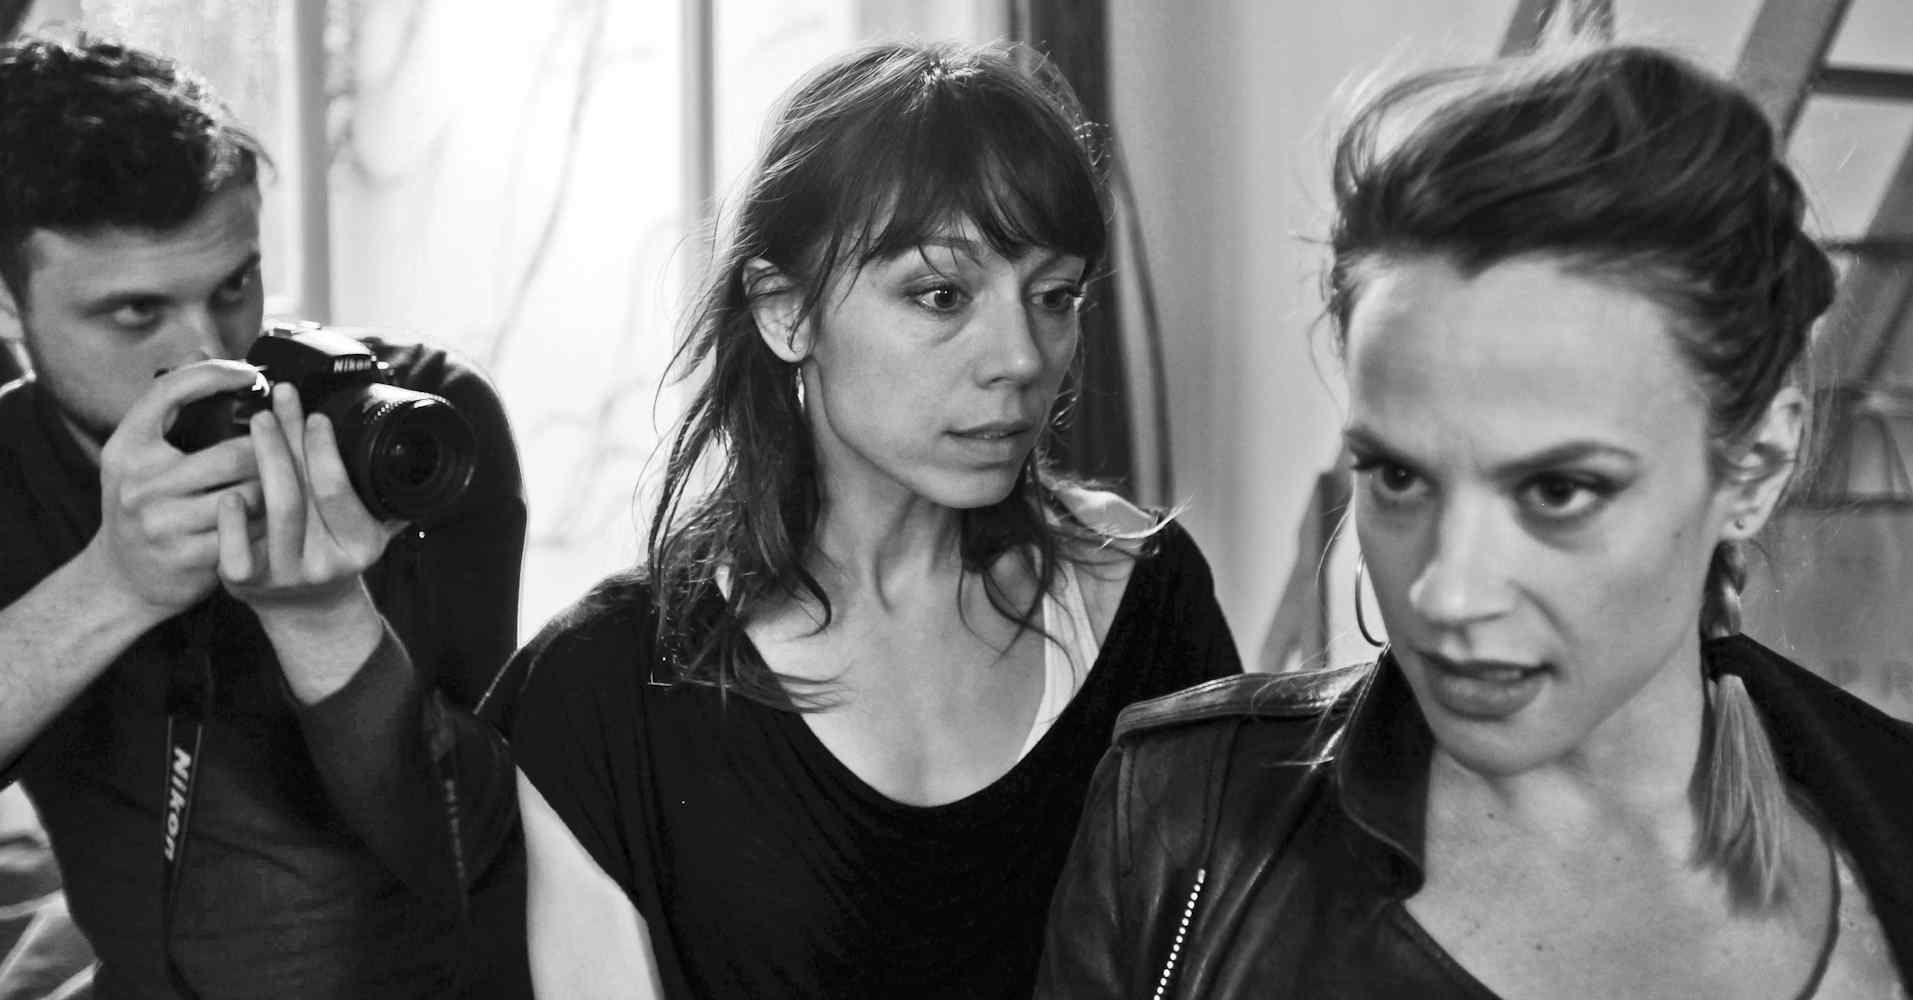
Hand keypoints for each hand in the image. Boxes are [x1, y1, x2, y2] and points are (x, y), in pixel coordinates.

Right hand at [85, 360, 264, 618]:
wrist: (122, 577)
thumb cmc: (145, 504)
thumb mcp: (139, 455)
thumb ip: (169, 410)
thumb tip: (203, 353)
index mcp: (127, 446)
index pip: (170, 390)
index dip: (216, 373)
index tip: (251, 373)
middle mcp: (139, 482)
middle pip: (235, 452)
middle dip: (270, 452)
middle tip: (287, 449)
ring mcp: (161, 522)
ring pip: (251, 495)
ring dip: (276, 491)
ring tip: (285, 485)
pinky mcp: (187, 557)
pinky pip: (250, 532)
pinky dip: (268, 524)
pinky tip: (274, 520)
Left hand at [217, 382, 406, 612]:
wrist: (309, 610)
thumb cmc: (337, 553)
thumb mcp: (372, 530)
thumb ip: (383, 496)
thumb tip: (406, 446)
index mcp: (360, 546)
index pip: (337, 490)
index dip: (324, 449)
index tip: (316, 415)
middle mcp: (324, 563)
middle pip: (299, 494)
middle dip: (287, 440)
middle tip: (279, 400)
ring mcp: (283, 574)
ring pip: (270, 512)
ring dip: (261, 460)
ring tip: (258, 421)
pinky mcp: (245, 583)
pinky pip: (234, 550)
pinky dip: (230, 517)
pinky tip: (230, 489)